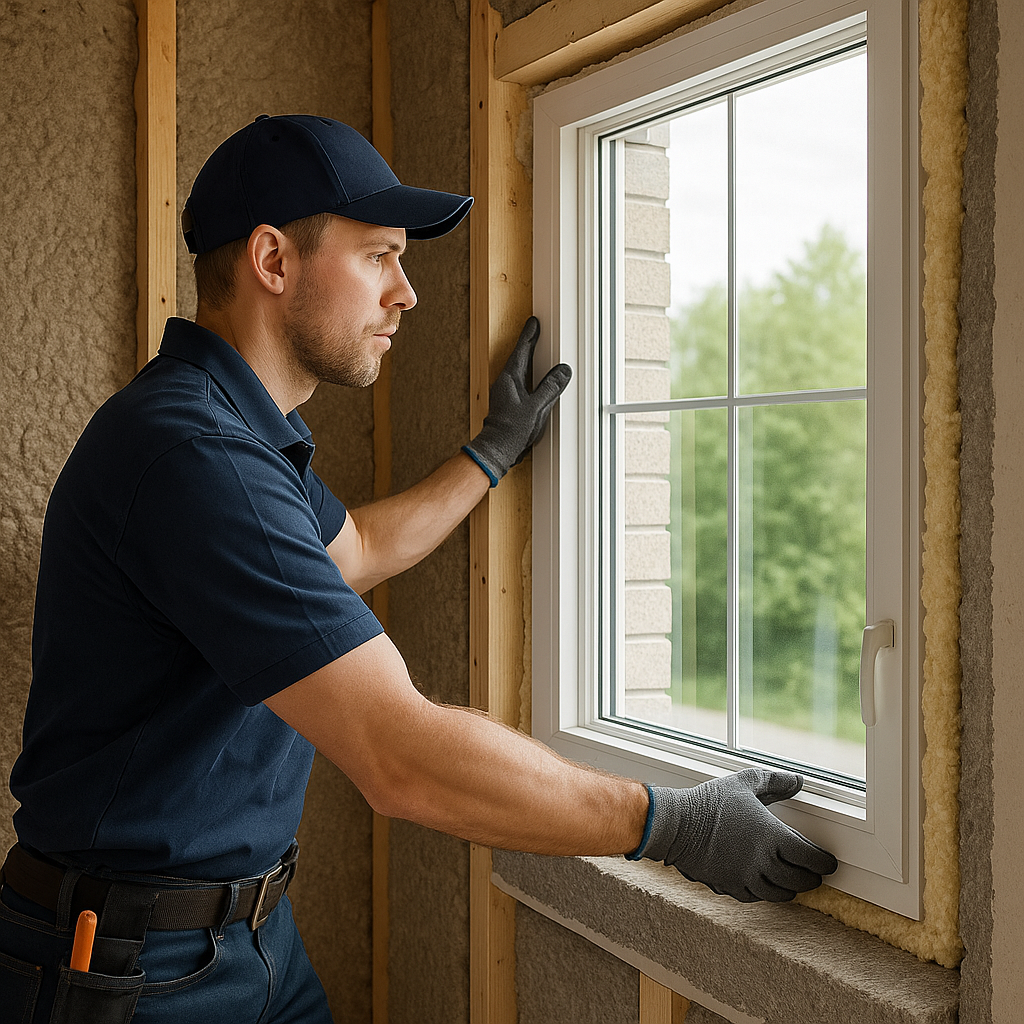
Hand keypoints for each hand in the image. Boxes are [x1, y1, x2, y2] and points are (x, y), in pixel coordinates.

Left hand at [463, 317, 571, 485]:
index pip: (521, 351)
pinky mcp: (509, 404)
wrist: (498, 450)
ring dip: (528, 360)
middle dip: (528, 345)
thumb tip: (563, 371)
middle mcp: (505, 384)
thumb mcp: (537, 407)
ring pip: (519, 371)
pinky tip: (535, 382)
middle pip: (519, 358)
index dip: (528, 336)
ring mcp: (505, 394)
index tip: (533, 323)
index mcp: (509, 379)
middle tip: (535, 332)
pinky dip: (529, 376)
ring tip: (537, 352)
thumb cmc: (512, 430)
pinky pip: (521, 383)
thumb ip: (550, 387)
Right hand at [630, 769, 838, 901]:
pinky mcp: (731, 888)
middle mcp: (764, 862)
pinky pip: (757, 898)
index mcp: (773, 837)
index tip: (829, 863)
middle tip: (813, 871)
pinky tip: (764, 882)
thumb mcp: (745, 782)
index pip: (813, 859)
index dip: (826, 863)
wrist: (676, 825)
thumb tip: (799, 780)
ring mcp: (747, 879)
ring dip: (791, 888)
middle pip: (802, 881)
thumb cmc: (710, 802)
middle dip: (811, 877)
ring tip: (792, 880)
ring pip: (781, 895)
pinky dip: (766, 892)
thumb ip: (776, 781)